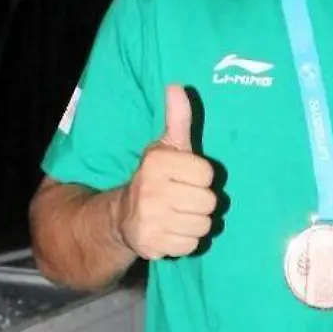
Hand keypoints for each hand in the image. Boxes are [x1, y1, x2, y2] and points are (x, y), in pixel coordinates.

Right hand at [114, 85, 216, 259]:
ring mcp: (150, 220)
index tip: (186, 177)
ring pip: (203, 225)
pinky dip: (186, 240)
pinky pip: (191, 245)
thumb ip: (177, 118)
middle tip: (184, 198)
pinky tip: (172, 230)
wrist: (123, 217)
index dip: (201, 177)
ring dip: (195, 222)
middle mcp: (151, 191)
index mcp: (157, 163)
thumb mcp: (166, 146)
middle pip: (209, 202)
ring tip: (179, 214)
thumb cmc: (156, 177)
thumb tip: (177, 86)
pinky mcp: (152, 245)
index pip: (207, 174)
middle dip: (201, 201)